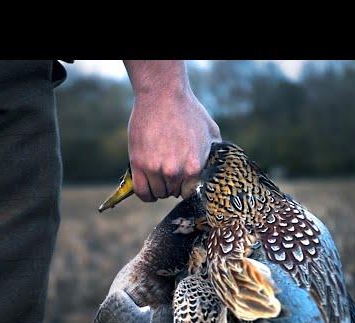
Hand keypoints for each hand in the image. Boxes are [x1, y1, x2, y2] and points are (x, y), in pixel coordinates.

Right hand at [124, 61, 220, 201]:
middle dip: (172, 185)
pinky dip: (145, 195)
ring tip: (159, 174)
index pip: (190, 192)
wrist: (162, 96)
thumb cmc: (187, 110)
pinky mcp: (138, 164)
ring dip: (158, 187)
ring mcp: (155, 169)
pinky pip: (141, 191)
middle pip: (172, 193)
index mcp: (194, 167)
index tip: (183, 180)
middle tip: (169, 170)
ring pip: (157, 192)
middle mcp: (175, 172)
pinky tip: (148, 190)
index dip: (186, 186)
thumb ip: (212, 152)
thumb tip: (216, 165)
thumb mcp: (209, 131)